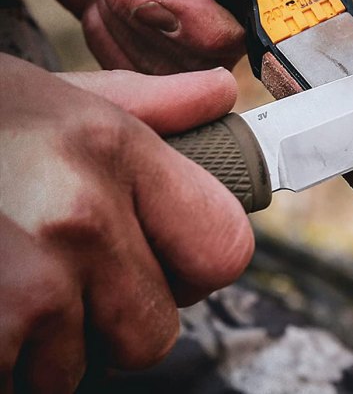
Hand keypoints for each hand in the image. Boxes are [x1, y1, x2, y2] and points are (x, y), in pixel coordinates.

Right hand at [0, 54, 253, 391]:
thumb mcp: (48, 96)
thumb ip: (146, 104)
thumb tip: (217, 95)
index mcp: (113, 149)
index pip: (224, 247)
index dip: (194, 267)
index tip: (164, 264)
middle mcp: (81, 215)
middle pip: (155, 331)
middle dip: (112, 321)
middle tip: (59, 281)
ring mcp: (27, 285)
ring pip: (76, 369)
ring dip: (41, 347)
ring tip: (0, 285)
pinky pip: (20, 385)